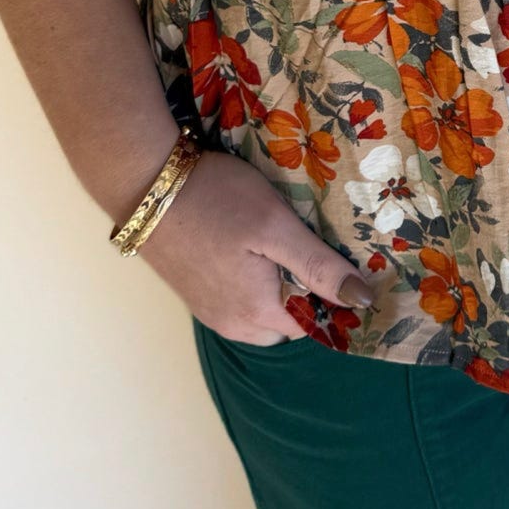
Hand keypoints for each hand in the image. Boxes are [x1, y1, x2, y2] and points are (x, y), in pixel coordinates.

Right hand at [134, 148, 374, 344]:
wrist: (144, 184)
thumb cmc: (215, 200)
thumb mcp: (275, 225)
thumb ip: (318, 265)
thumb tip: (363, 300)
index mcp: (258, 314)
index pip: (318, 323)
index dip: (334, 292)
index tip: (342, 259)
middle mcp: (234, 325)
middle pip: (291, 320)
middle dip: (305, 289)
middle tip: (307, 241)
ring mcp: (211, 312)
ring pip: (266, 310)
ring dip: (279, 283)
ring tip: (280, 239)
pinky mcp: (197, 295)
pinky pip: (241, 299)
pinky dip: (255, 279)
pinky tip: (251, 243)